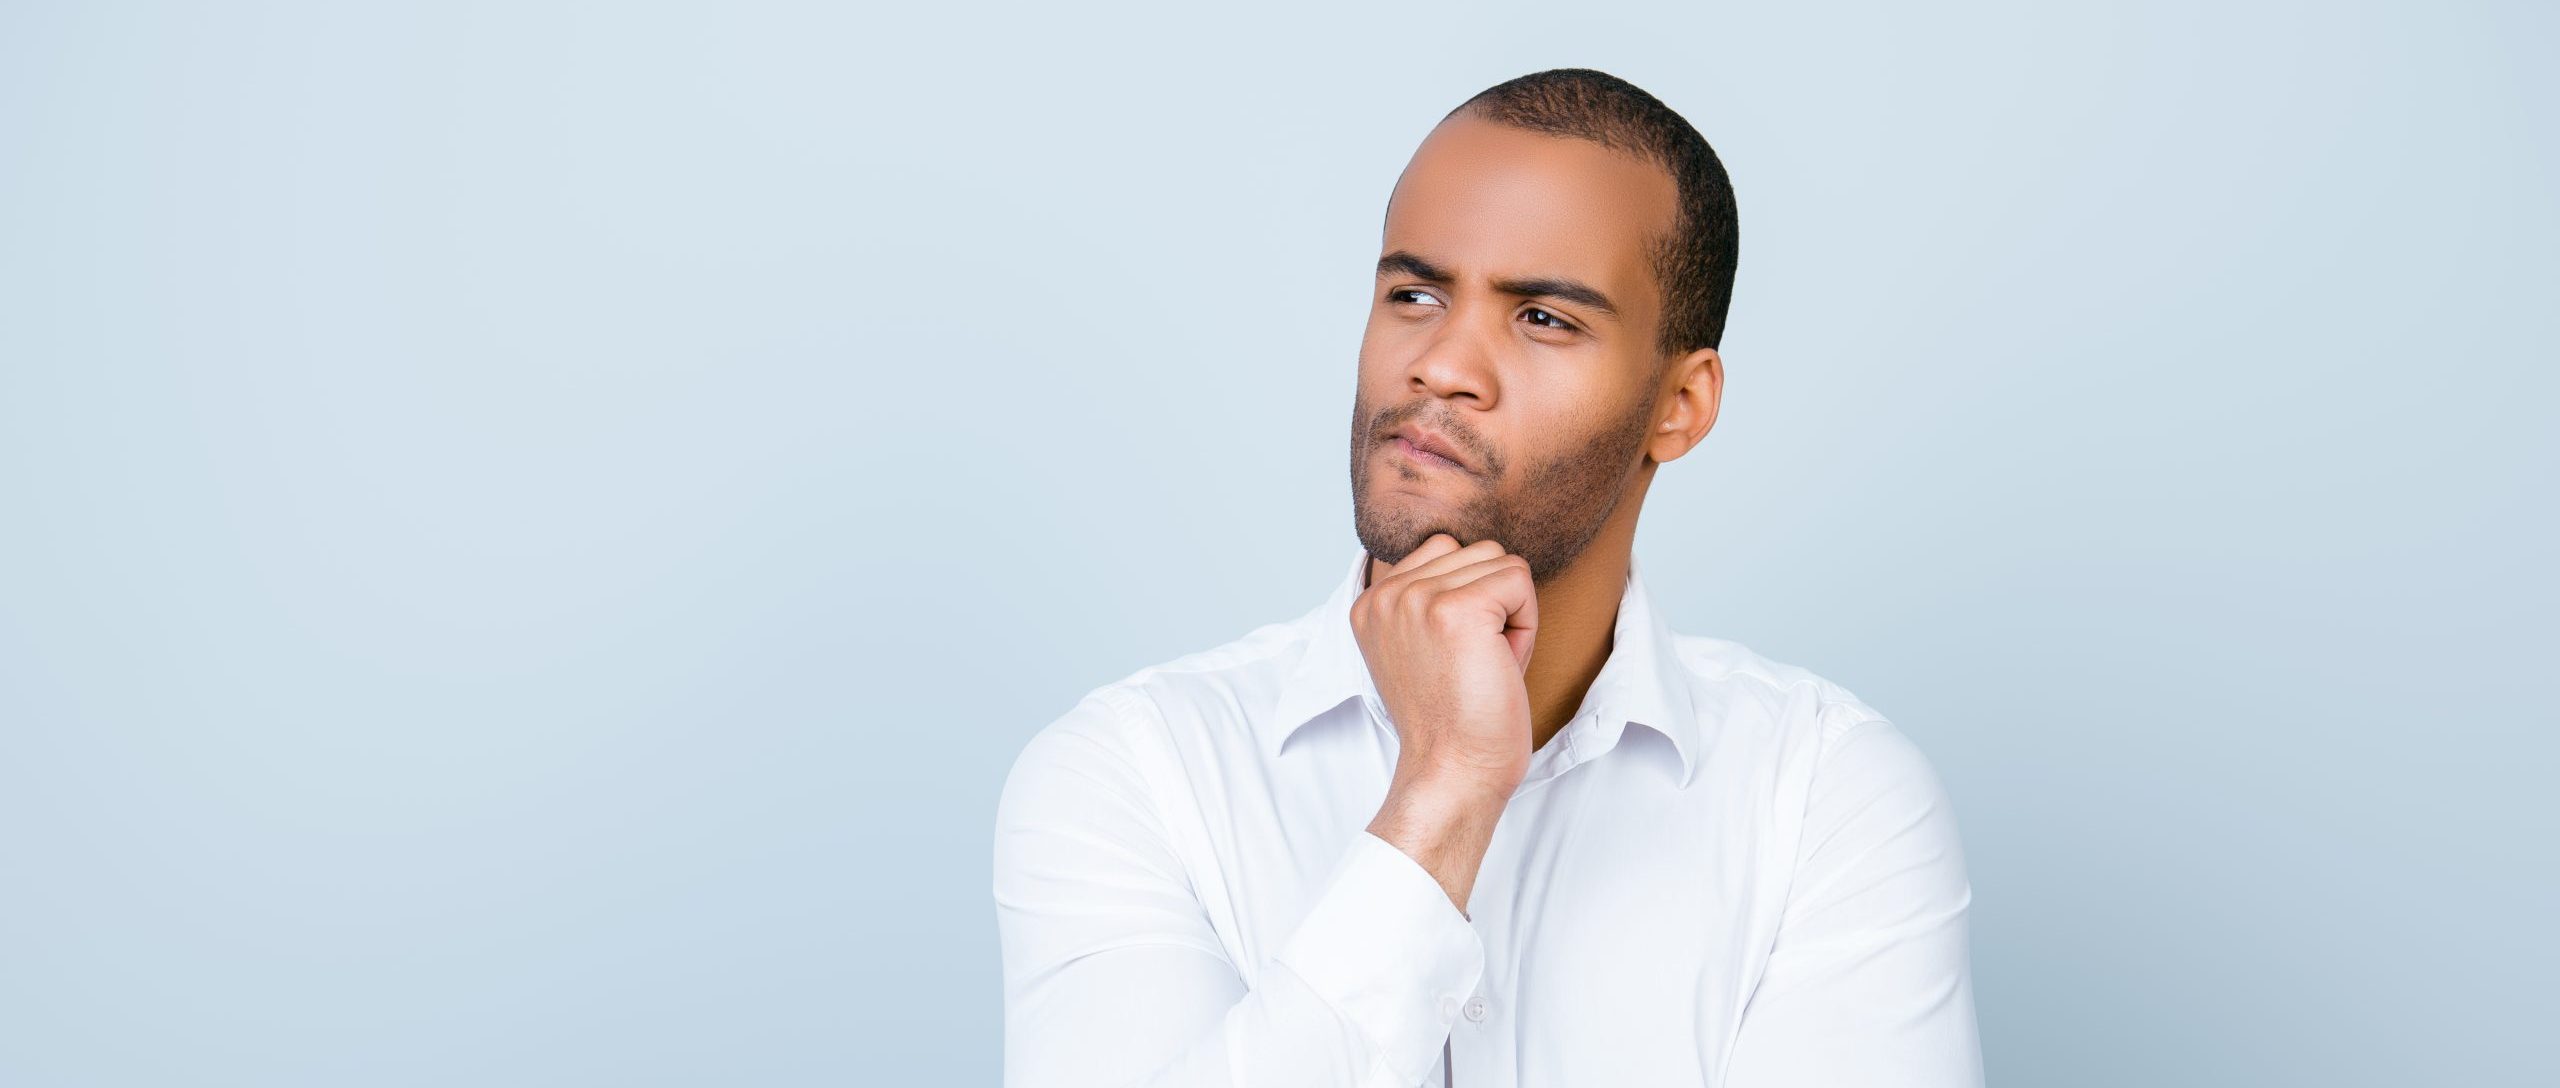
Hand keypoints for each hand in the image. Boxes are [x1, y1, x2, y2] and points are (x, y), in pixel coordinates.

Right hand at [1351, 533, 1538, 798]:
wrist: (1454, 771)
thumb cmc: (1454, 719)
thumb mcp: (1424, 646)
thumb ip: (1433, 596)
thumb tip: (1478, 551)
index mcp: (1371, 602)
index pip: (1443, 549)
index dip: (1470, 598)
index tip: (1455, 656)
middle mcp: (1386, 595)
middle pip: (1475, 551)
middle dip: (1494, 604)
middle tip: (1475, 664)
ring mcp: (1416, 599)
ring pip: (1500, 561)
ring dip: (1510, 612)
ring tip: (1486, 663)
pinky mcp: (1455, 609)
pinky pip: (1520, 579)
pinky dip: (1526, 624)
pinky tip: (1500, 665)